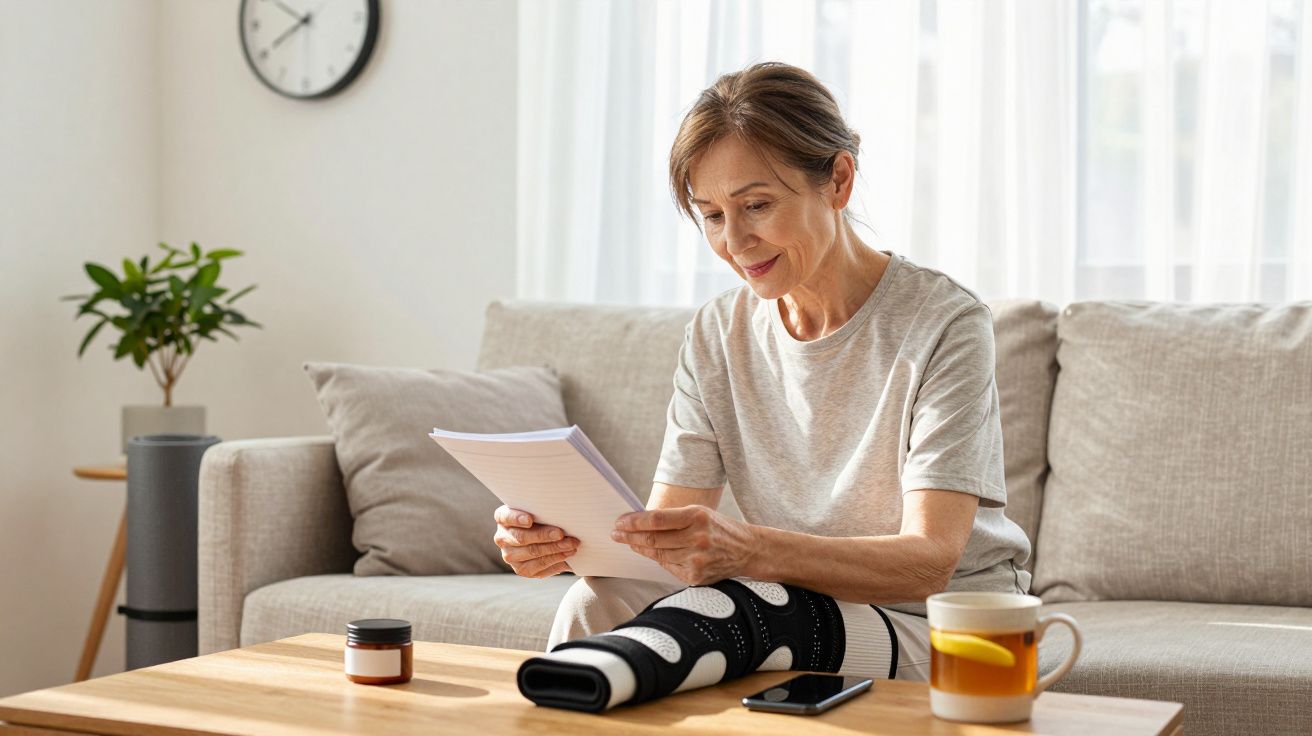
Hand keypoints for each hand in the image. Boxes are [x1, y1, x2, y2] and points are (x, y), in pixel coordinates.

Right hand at [493, 505, 577, 577]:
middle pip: (521, 537)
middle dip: (543, 535)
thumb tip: (562, 513)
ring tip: (571, 544)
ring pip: (532, 552)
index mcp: (503, 518)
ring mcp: (509, 555)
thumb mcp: (541, 511)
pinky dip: (556, 559)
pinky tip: (567, 554)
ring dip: (554, 548)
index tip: (529, 520)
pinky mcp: (521, 570)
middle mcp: (502, 538)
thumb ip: (544, 511)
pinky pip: (539, 566)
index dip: (516, 518)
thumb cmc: (544, 518)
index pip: (505, 517)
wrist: (547, 539)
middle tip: (561, 534)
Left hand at [611, 505, 757, 585]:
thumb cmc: (720, 528)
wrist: (747, 550)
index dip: (634, 522)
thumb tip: (640, 522)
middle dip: (630, 536)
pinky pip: (668, 567)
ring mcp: (696, 561)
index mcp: (697, 517)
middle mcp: (697, 539)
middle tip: (616, 533)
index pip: (657, 519)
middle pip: (653, 539)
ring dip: (639, 548)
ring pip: (657, 555)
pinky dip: (657, 559)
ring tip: (629, 542)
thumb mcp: (700, 513)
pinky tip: (649, 553)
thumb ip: (673, 518)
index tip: (620, 521)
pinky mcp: (696, 577)